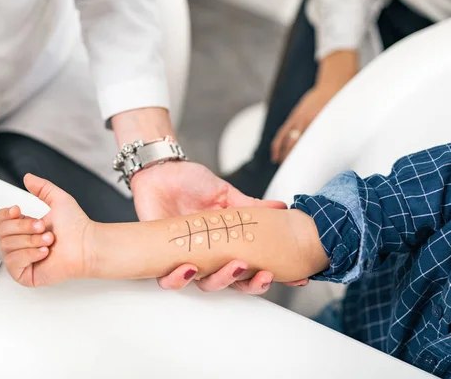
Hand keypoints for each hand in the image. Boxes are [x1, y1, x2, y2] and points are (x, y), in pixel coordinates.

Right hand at [0, 174, 94, 286]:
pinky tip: (44, 253)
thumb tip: (28, 178)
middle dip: (24, 226)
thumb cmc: (77, 227)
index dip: (5, 214)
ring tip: (48, 240)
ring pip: (7, 246)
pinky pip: (13, 262)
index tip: (18, 210)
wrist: (87, 246)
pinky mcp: (25, 275)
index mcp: (25, 227)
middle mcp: (21, 243)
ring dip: (31, 240)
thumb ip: (42, 187)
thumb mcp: (58, 200)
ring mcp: (22, 259)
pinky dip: (29, 255)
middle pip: (0, 231)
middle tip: (43, 227)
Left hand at [130, 161, 304, 290]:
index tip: (296, 278)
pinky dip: (177, 278)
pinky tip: (188, 268)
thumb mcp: (223, 192)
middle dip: (251, 285)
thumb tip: (281, 209)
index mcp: (224, 244)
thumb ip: (248, 206)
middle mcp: (207, 255)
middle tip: (263, 274)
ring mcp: (185, 257)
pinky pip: (167, 278)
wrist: (159, 170)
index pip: (251, 267)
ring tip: (233, 265)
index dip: (271, 275)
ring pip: (204, 285)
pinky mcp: (161, 257)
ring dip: (220, 281)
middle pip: (232, 284)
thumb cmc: (189, 182)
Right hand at [271, 49, 357, 163]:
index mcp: (321, 122)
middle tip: (293, 176)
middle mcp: (307, 121)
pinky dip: (278, 146)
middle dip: (293, 161)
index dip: (308, 161)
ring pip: (286, 141)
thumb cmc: (344, 101)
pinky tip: (276, 156)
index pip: (311, 146)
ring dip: (283, 155)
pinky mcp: (294, 116)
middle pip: (295, 145)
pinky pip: (282, 133)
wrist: (336, 80)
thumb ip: (340, 135)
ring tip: (281, 169)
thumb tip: (344, 153)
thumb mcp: (346, 118)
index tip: (308, 174)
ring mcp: (298, 118)